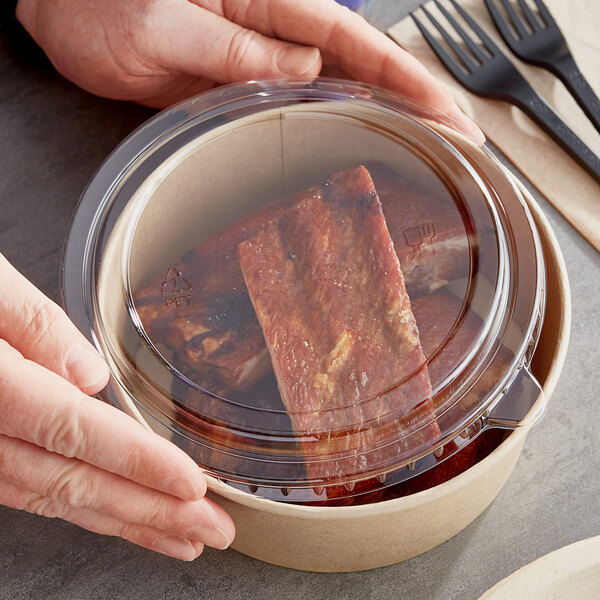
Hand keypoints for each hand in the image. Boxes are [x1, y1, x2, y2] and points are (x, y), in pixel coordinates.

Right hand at [0, 255, 233, 559]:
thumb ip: (31, 324)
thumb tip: (88, 373)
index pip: (79, 433)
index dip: (139, 464)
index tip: (191, 487)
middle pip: (76, 482)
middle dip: (149, 513)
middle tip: (209, 530)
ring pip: (56, 498)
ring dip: (123, 522)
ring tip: (178, 537)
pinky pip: (30, 489)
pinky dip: (81, 507)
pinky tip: (115, 513)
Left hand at [15, 0, 482, 141]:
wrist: (69, 19)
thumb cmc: (104, 6)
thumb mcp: (169, 25)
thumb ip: (238, 49)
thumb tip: (303, 67)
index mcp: (268, 3)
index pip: (356, 43)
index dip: (407, 78)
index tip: (447, 111)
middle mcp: (274, 34)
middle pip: (362, 70)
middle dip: (415, 104)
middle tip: (456, 142)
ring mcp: (264, 64)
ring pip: (339, 94)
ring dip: (383, 122)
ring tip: (424, 152)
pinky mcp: (245, 90)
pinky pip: (300, 112)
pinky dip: (332, 132)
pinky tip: (356, 151)